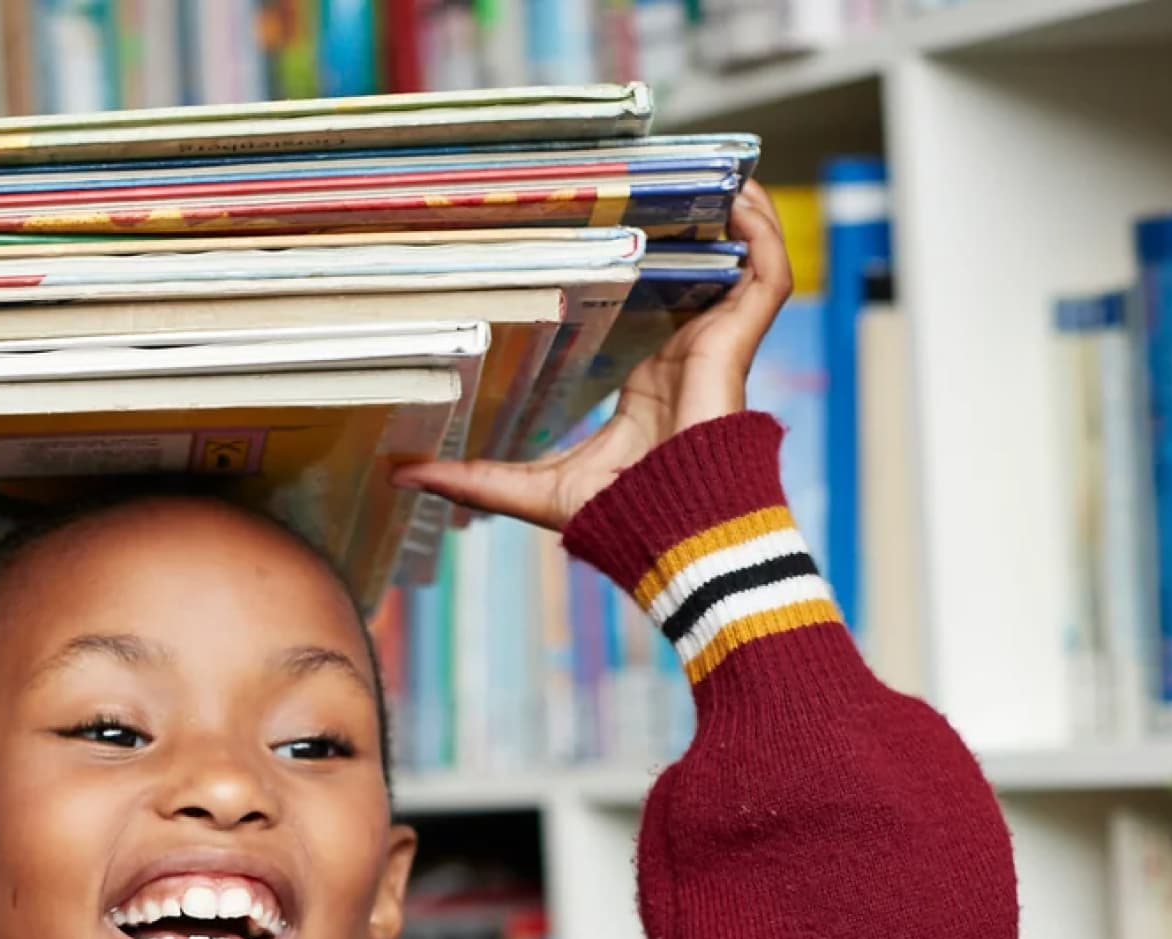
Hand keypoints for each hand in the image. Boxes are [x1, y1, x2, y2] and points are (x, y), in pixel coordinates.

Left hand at [391, 180, 793, 533]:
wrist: (673, 532)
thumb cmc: (618, 516)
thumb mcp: (530, 488)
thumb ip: (474, 478)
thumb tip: (404, 473)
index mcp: (647, 378)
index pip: (651, 306)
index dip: (645, 264)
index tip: (614, 221)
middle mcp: (685, 354)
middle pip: (700, 273)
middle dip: (694, 224)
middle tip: (667, 178)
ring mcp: (715, 346)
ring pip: (742, 266)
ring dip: (737, 218)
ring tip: (718, 173)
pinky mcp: (738, 343)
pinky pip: (767, 277)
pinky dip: (762, 236)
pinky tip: (742, 198)